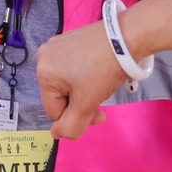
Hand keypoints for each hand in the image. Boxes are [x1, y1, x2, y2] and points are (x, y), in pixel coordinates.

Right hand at [36, 21, 121, 138]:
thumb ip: (70, 126)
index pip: (54, 111)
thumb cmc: (105, 69)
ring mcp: (57, 46)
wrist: (128, 36)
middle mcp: (44, 57)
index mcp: (43, 73)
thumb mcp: (86, 103)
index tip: (98, 113)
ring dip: (83, 91)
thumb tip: (57, 134)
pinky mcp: (70, 39)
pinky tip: (99, 71)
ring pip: (67, 83)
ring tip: (101, 83)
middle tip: (100, 99)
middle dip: (80, 103)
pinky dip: (85, 75)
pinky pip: (73, 68)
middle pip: (60, 96)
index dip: (75, 118)